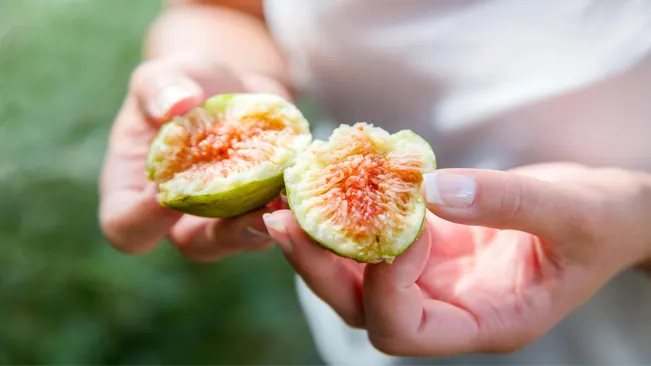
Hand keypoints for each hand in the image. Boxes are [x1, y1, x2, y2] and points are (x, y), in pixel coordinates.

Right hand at [99, 56, 289, 261]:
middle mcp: (180, 218)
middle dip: (225, 234)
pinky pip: (278, 220)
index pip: (127, 226)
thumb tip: (177, 103)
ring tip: (287, 201)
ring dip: (268, 225)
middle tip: (251, 214)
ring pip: (244, 239)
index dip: (143, 220)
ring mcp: (224, 218)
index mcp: (136, 194)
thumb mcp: (160, 76)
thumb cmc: (184, 84)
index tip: (165, 193)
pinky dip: (293, 205)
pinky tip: (307, 183)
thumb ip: (158, 88)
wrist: (231, 84)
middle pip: (195, 246)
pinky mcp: (261, 207)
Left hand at [263, 163, 650, 356]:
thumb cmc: (601, 221)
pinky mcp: (425, 245)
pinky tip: (326, 182)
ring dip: (319, 242)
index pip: (407, 330)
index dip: (386, 283)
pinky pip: (373, 238)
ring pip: (356, 277)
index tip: (397, 224)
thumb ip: (509, 203)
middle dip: (320, 269)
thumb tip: (431, 189)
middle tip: (285, 221)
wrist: (604, 210)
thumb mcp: (572, 214)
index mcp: (484, 324)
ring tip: (287, 201)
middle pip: (362, 310)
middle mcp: (447, 309)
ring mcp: (431, 278)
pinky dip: (347, 215)